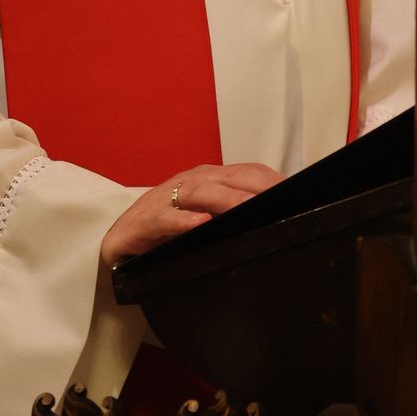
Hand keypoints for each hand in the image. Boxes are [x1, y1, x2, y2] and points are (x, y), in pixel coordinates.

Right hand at [100, 161, 281, 267]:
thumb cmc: (168, 232)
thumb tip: (277, 222)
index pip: (247, 173)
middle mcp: (190, 182)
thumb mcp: (206, 221)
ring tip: (248, 208)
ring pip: (200, 192)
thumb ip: (234, 217)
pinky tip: (199, 224)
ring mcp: (166, 198)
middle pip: (228, 179)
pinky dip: (182, 220)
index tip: (299, 194)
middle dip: (255, 188)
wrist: (118, 242)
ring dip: (225, 200)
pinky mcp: (143, 221)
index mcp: (209, 180)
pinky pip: (164, 218)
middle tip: (282, 201)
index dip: (271, 181)